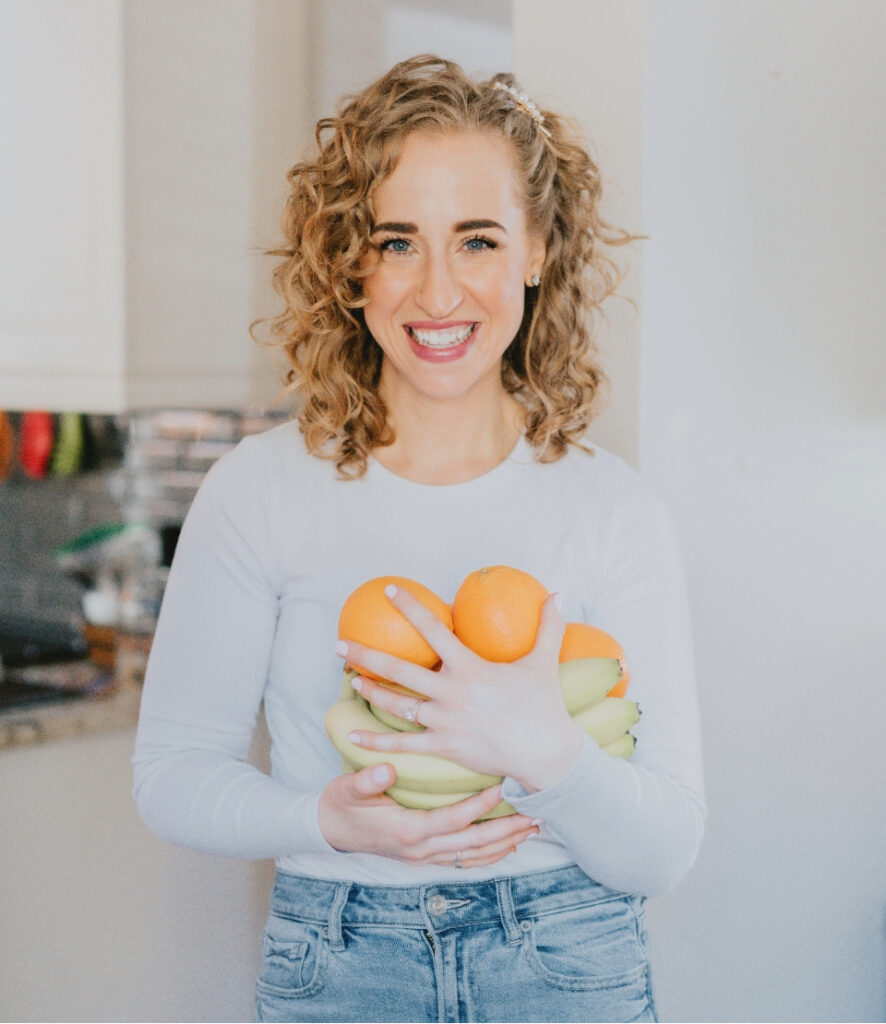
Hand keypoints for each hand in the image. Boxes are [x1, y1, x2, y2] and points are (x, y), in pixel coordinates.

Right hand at [317, 762, 539, 867]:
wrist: (330, 829)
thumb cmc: (343, 803)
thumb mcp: (348, 788)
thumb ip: (367, 781)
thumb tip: (384, 770)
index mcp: (407, 831)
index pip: (452, 821)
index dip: (479, 807)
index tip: (502, 788)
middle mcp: (420, 850)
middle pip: (473, 845)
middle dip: (507, 831)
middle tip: (535, 816)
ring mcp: (424, 858)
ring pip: (473, 856)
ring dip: (505, 844)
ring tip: (531, 829)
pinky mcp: (426, 858)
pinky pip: (465, 861)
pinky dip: (489, 855)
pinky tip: (507, 844)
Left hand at [336, 585, 584, 792]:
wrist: (546, 753)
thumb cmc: (544, 706)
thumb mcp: (544, 661)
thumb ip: (548, 626)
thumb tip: (558, 593)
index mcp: (470, 667)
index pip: (433, 629)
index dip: (410, 607)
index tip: (390, 591)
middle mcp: (451, 692)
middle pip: (399, 669)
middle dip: (365, 654)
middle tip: (340, 644)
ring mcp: (444, 721)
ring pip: (397, 704)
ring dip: (370, 691)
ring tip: (351, 679)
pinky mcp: (443, 746)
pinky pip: (403, 743)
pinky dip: (375, 740)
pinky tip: (352, 734)